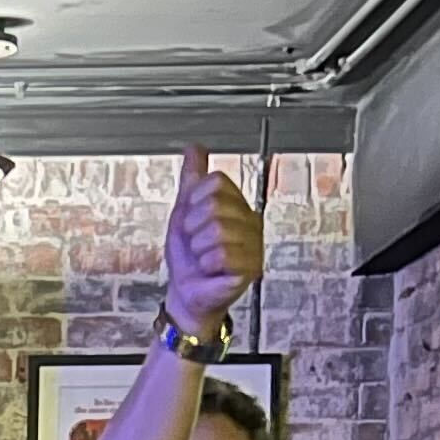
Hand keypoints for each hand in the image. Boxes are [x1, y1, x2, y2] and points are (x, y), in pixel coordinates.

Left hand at [161, 145, 267, 335]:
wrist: (186, 291)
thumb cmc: (188, 256)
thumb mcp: (185, 211)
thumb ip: (192, 179)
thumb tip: (195, 147)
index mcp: (237, 204)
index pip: (214, 182)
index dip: (193, 202)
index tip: (191, 222)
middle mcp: (251, 221)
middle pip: (214, 204)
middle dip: (192, 227)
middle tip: (196, 243)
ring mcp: (254, 244)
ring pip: (217, 229)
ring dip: (198, 247)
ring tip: (203, 257)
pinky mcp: (252, 267)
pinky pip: (221, 254)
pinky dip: (207, 264)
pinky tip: (211, 270)